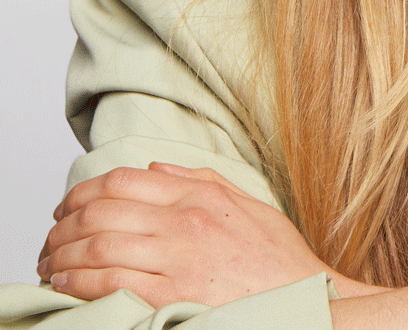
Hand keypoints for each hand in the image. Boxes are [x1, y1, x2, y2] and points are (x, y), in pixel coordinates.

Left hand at [36, 163, 374, 307]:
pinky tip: (66, 284)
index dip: (85, 190)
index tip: (69, 206)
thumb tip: (157, 166)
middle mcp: (185, 220)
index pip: (124, 179)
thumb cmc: (278, 258)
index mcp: (201, 194)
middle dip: (64, 224)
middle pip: (103, 209)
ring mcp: (178, 258)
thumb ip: (200, 179)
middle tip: (50, 238)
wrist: (303, 297)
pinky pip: (110, 282)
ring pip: (99, 244)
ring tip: (49, 265)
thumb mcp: (247, 203)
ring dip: (62, 254)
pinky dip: (78, 282)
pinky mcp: (172, 295)